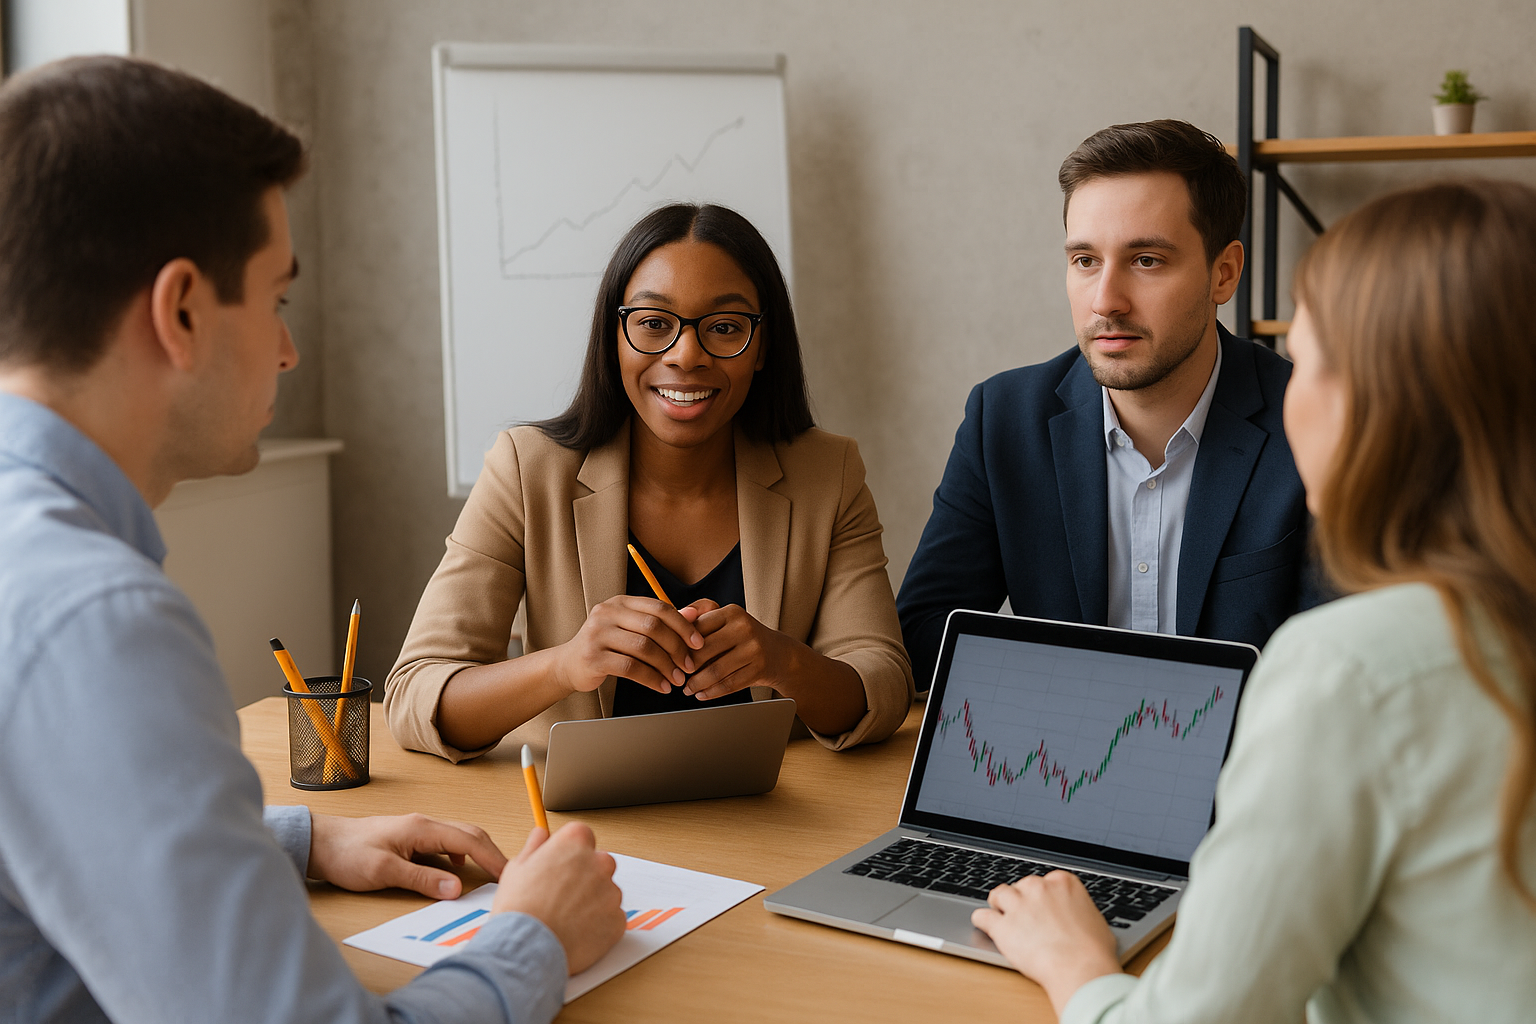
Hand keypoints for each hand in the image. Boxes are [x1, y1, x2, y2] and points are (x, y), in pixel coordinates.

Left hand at [307, 812, 508, 899]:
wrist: (322, 843)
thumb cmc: (348, 854)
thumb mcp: (384, 871)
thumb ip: (422, 879)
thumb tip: (456, 888)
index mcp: (422, 828)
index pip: (469, 840)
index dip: (492, 858)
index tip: (509, 875)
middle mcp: (425, 824)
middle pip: (470, 834)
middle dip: (492, 854)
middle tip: (508, 876)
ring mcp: (419, 830)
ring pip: (459, 838)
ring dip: (478, 854)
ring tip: (490, 874)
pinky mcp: (412, 839)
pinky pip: (446, 844)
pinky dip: (461, 856)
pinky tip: (457, 871)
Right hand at [494, 823, 625, 973]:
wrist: (528, 949)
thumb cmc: (519, 909)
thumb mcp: (517, 868)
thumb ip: (535, 847)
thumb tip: (541, 835)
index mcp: (575, 842)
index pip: (581, 835)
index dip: (568, 852)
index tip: (559, 865)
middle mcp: (599, 862)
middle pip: (598, 863)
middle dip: (584, 876)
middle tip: (561, 896)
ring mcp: (611, 892)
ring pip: (606, 892)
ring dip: (592, 901)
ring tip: (565, 919)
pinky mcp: (618, 920)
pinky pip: (611, 918)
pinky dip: (598, 925)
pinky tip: (576, 933)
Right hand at [552, 595, 703, 695]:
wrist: (569, 665)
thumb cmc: (606, 646)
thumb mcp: (632, 629)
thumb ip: (661, 621)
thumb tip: (695, 614)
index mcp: (620, 602)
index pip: (659, 608)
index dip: (683, 625)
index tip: (698, 643)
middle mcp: (607, 613)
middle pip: (653, 627)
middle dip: (677, 648)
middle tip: (689, 666)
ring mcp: (597, 634)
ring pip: (643, 648)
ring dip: (666, 666)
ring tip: (677, 679)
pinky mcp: (593, 657)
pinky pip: (631, 668)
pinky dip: (651, 679)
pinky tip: (661, 687)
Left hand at [681, 599, 800, 699]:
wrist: (779, 654)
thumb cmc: (743, 636)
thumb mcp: (725, 619)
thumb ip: (699, 615)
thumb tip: (674, 618)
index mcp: (732, 612)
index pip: (697, 628)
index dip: (680, 644)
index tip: (670, 655)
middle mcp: (744, 628)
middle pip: (704, 650)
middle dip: (686, 667)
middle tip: (676, 675)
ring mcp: (754, 649)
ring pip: (715, 671)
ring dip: (696, 684)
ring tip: (687, 688)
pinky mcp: (759, 669)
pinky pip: (729, 684)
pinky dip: (711, 692)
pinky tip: (702, 694)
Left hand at [970, 871, 1123, 1015]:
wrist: (1081, 970)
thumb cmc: (1093, 952)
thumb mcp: (1094, 920)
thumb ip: (1078, 911)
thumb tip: (1076, 918)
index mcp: (1063, 883)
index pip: (1044, 881)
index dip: (1040, 896)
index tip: (1040, 905)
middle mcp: (1038, 889)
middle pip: (1021, 886)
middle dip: (1021, 900)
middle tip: (1024, 916)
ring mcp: (1019, 906)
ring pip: (998, 894)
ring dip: (999, 904)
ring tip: (1000, 914)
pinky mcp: (1002, 926)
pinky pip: (982, 916)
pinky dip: (982, 921)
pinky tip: (984, 924)